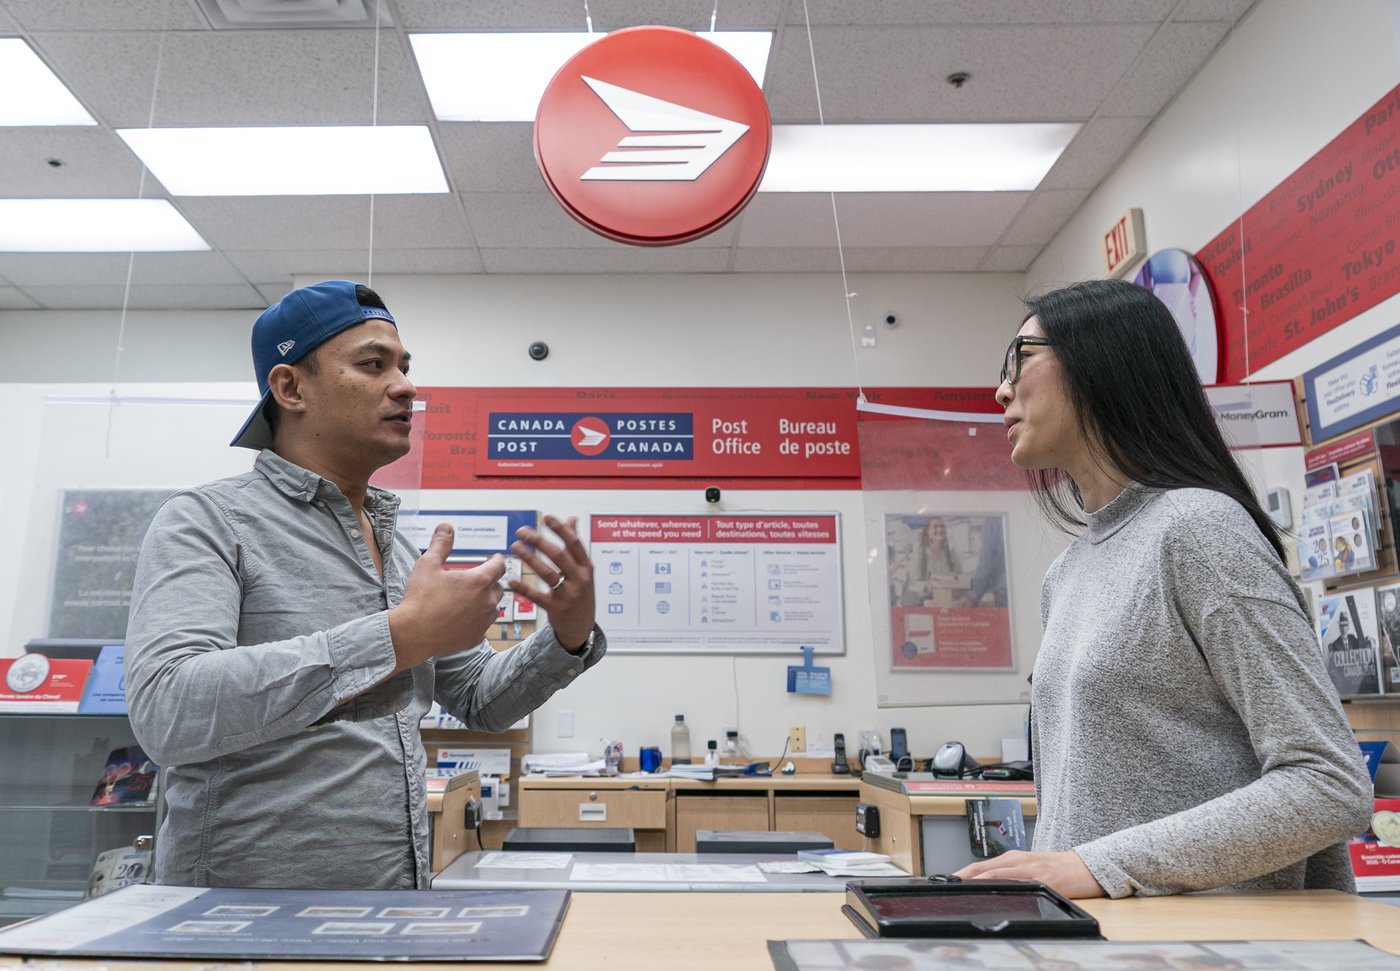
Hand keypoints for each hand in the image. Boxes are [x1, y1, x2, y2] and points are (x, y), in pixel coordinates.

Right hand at [389, 525, 505, 669]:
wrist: (413, 633)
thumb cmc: (420, 599)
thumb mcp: (427, 564)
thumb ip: (441, 544)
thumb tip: (447, 527)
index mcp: (479, 581)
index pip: (499, 565)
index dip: (497, 560)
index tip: (495, 559)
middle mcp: (487, 601)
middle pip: (498, 587)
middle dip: (489, 582)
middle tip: (475, 580)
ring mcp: (483, 622)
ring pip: (492, 608)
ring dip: (484, 602)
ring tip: (468, 600)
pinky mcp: (476, 638)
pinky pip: (482, 626)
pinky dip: (476, 621)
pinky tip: (461, 619)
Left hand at [509, 514, 594, 651]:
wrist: (582, 626)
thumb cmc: (580, 593)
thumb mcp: (583, 570)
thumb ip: (575, 545)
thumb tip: (572, 519)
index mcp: (586, 567)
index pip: (574, 543)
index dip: (561, 529)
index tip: (547, 517)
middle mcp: (580, 579)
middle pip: (558, 555)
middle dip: (539, 541)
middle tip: (522, 531)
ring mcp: (569, 595)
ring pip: (547, 573)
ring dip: (529, 558)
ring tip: (515, 547)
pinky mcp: (556, 608)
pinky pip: (537, 596)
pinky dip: (523, 588)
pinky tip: (511, 580)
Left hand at [952, 849, 1104, 899]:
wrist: (1085, 867)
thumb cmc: (1057, 869)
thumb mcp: (1029, 868)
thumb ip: (1009, 875)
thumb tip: (987, 886)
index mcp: (1012, 858)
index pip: (981, 865)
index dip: (962, 872)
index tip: (947, 880)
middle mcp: (1017, 860)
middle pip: (983, 868)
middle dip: (963, 876)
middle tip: (947, 884)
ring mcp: (1029, 869)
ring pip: (996, 872)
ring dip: (977, 879)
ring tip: (960, 885)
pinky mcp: (1042, 878)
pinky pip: (1018, 881)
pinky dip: (1001, 883)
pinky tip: (991, 888)